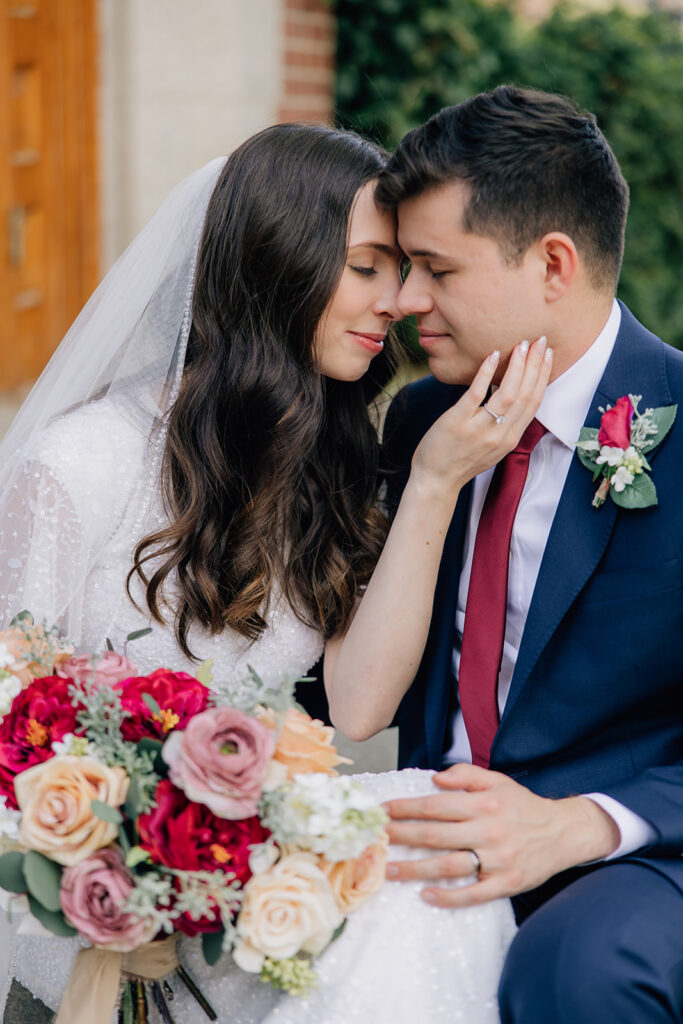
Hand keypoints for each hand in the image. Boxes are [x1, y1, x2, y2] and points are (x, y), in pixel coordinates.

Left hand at [383, 763, 619, 907]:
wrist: (564, 832)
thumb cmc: (523, 806)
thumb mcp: (498, 780)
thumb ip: (466, 776)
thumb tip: (434, 779)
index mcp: (484, 804)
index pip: (435, 806)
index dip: (406, 808)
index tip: (383, 811)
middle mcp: (488, 831)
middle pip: (435, 835)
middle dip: (402, 836)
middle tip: (375, 839)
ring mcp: (497, 859)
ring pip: (448, 865)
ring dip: (415, 869)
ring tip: (389, 870)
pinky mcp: (506, 883)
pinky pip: (473, 894)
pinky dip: (449, 897)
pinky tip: (427, 896)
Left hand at [410, 337, 552, 502]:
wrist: (436, 481)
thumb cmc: (461, 460)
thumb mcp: (492, 446)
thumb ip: (505, 424)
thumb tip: (511, 394)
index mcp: (510, 439)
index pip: (534, 403)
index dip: (543, 377)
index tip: (547, 355)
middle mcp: (500, 435)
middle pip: (525, 395)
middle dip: (536, 365)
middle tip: (540, 341)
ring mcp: (479, 430)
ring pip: (508, 394)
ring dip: (517, 367)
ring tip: (521, 345)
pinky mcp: (458, 423)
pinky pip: (476, 395)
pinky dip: (486, 373)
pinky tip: (492, 355)